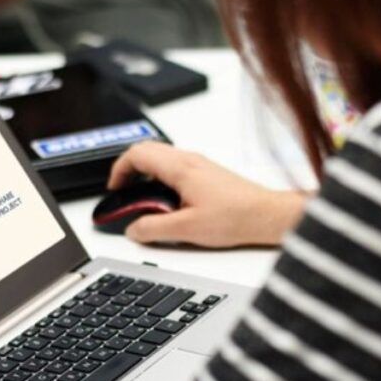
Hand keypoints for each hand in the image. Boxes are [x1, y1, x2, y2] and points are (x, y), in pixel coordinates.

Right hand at [108, 142, 305, 247]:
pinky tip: (166, 201)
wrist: (267, 216)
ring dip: (144, 174)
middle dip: (128, 170)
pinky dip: (160, 178)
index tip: (114, 189)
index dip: (118, 171)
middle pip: (146, 151)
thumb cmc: (236, 217)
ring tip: (142, 199)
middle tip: (122, 192)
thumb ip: (154, 229)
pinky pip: (174, 165)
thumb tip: (133, 230)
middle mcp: (189, 160)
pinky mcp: (206, 173)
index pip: (137, 154)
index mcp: (180, 168)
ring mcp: (199, 164)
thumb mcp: (187, 229)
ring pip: (160, 157)